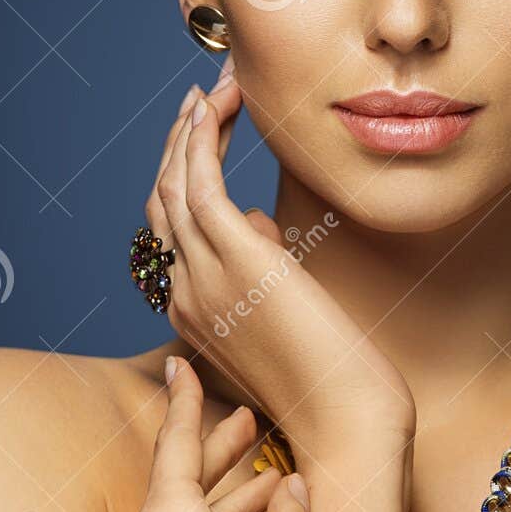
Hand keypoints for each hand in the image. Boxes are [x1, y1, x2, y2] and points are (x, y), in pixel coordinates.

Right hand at [146, 58, 414, 449]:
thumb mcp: (287, 318)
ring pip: (173, 185)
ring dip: (190, 129)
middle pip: (162, 202)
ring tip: (215, 87)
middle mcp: (183, 294)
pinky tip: (214, 105)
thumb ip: (263, 273)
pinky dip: (199, 138)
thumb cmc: (335, 381)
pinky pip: (198, 183)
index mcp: (192, 311)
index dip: (182, 177)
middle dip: (179, 143)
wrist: (348, 424)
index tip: (206, 135)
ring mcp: (203, 278)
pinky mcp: (237, 261)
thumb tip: (261, 225)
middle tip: (203, 98)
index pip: (171, 232)